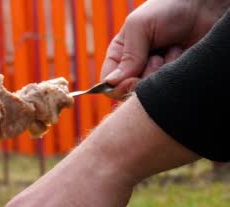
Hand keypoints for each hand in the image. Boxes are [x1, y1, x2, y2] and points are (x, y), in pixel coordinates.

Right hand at [101, 0, 229, 98]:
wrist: (204, 6)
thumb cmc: (168, 9)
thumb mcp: (139, 26)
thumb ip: (127, 56)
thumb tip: (110, 83)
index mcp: (120, 55)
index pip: (108, 83)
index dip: (118, 86)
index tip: (132, 78)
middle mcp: (135, 67)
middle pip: (128, 91)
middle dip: (144, 76)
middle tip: (157, 56)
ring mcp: (155, 73)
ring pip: (149, 91)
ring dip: (162, 71)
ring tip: (172, 49)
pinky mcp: (172, 77)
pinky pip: (168, 88)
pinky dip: (175, 72)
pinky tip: (181, 53)